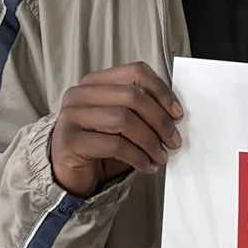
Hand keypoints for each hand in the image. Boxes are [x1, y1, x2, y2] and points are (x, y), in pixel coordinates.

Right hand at [47, 64, 181, 201]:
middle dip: (159, 120)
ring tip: (161, 157)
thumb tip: (175, 115)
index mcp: (95, 82)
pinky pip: (114, 145)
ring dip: (150, 141)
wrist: (69, 175)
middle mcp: (80, 94)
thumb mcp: (123, 124)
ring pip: (123, 119)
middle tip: (174, 141)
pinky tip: (147, 166)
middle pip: (132, 96)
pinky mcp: (70, 141)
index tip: (178, 113)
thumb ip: (142, 112)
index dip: (161, 91)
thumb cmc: (101, 147)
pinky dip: (138, 157)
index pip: (135, 72)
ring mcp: (71, 116)